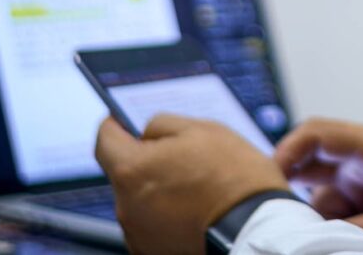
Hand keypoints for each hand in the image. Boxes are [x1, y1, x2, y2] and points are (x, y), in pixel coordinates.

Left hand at [95, 115, 289, 254]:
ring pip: (140, 199)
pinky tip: (197, 208)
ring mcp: (138, 234)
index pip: (105, 140)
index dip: (115, 125)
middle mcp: (126, 205)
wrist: (257, 228)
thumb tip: (147, 131)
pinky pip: (153, 223)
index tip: (123, 120)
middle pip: (126, 172)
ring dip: (160, 188)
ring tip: (198, 186)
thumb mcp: (203, 130)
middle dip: (148, 160)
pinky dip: (169, 214)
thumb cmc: (234, 178)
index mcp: (133, 169)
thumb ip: (164, 124)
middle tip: (183, 155)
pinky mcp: (152, 252)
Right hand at [274, 118, 362, 250]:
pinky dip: (334, 227)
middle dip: (295, 192)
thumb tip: (321, 239)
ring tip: (333, 236)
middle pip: (312, 163)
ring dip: (319, 218)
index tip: (265, 180)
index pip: (319, 133)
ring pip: (321, 194)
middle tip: (286, 222)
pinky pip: (338, 209)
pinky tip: (341, 238)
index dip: (286, 151)